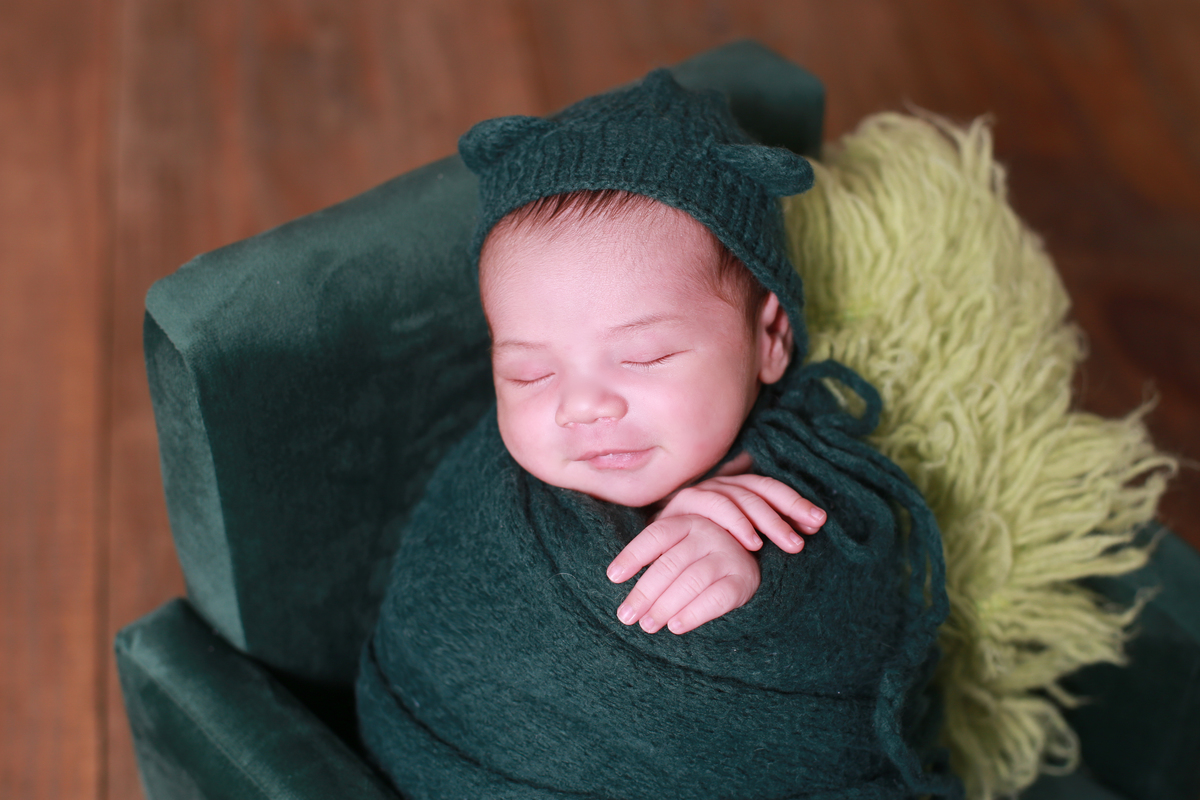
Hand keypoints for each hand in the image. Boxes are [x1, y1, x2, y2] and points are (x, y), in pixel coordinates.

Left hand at [607, 514, 759, 634]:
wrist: (747, 564)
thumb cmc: (700, 558)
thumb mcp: (679, 547)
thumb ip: (655, 557)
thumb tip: (616, 579)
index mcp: (687, 521)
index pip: (655, 536)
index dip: (632, 555)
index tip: (613, 577)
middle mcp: (708, 532)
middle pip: (670, 563)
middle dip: (644, 592)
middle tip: (626, 616)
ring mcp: (728, 554)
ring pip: (691, 581)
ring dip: (665, 606)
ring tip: (647, 626)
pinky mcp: (743, 579)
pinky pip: (717, 597)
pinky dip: (694, 613)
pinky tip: (675, 627)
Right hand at [655, 453, 825, 554]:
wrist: (652, 553)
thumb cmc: (697, 551)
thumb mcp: (732, 542)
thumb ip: (758, 534)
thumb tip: (802, 537)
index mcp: (736, 490)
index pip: (771, 489)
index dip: (796, 503)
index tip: (818, 523)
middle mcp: (721, 484)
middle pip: (761, 490)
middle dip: (788, 512)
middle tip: (806, 538)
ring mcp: (702, 491)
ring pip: (743, 498)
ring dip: (769, 521)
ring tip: (791, 544)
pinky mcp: (684, 503)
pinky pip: (716, 507)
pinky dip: (737, 524)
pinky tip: (752, 544)